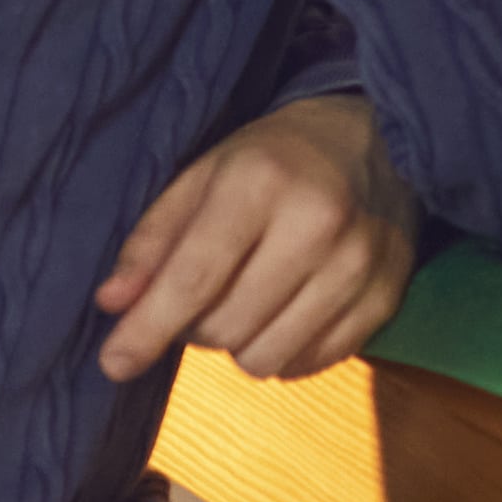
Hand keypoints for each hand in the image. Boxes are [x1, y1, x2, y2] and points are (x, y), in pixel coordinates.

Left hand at [93, 94, 418, 383]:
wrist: (380, 138)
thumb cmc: (275, 159)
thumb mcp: (203, 177)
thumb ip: (154, 240)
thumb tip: (113, 305)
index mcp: (262, 183)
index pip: (193, 279)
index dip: (147, 329)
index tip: (114, 362)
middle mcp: (318, 224)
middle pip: (226, 328)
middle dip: (197, 328)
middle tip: (204, 298)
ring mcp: (360, 265)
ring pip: (267, 358)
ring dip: (241, 344)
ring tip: (247, 305)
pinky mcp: (388, 296)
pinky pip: (311, 363)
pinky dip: (285, 352)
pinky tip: (286, 314)